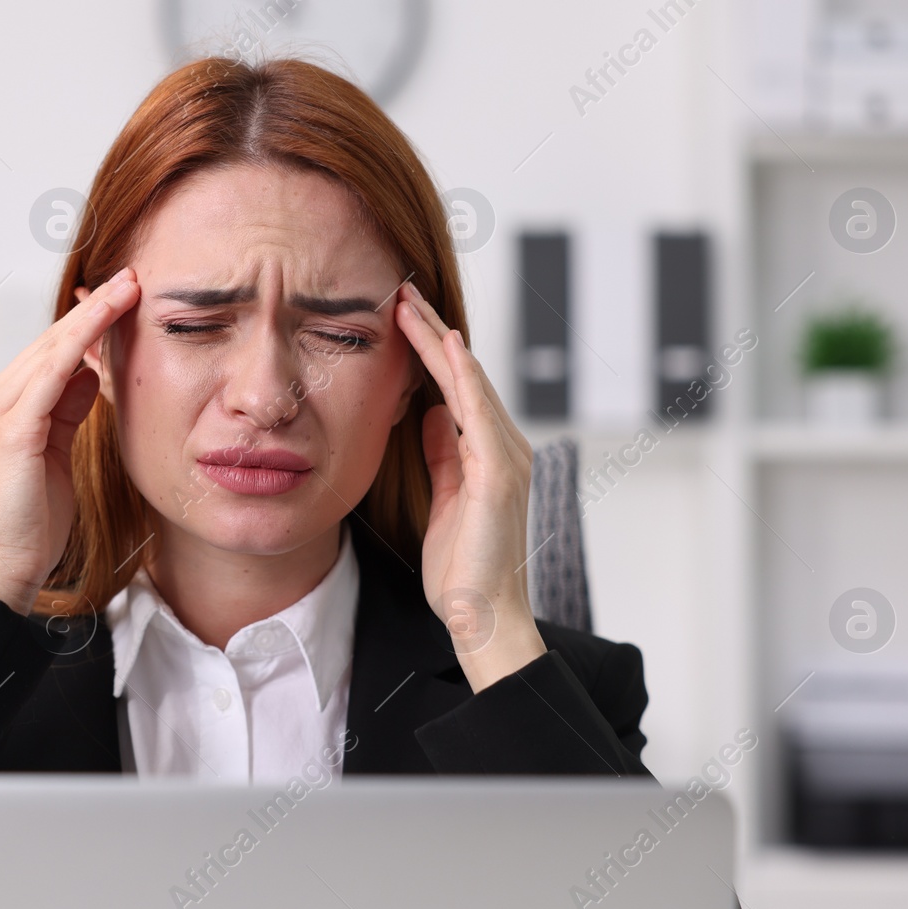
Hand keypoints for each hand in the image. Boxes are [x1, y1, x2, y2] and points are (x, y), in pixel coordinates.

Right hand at [0, 267, 140, 613]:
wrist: (6, 565)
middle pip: (48, 342)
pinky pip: (50, 374)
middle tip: (132, 279)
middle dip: (92, 309)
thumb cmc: (33, 519)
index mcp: (1, 406)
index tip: (122, 297)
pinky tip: (106, 324)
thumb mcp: (56, 452)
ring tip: (128, 290)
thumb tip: (91, 372)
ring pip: (50, 349)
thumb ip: (68, 410)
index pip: (47, 353)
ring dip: (92, 316)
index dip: (85, 323)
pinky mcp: (11, 429)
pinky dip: (79, 344)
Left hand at [394, 282, 546, 690]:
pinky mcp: (499, 475)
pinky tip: (446, 346)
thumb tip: (429, 416)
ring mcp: (507, 459)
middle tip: (402, 291)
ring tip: (410, 305)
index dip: (430, 352)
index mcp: (491, 455)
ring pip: (471, 384)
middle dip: (432, 333)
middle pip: (465, 376)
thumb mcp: (444, 500)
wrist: (481, 617)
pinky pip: (478, 412)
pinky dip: (463, 376)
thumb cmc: (461, 570)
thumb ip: (442, 457)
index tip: (400, 319)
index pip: (456, 390)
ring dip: (440, 341)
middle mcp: (506, 449)